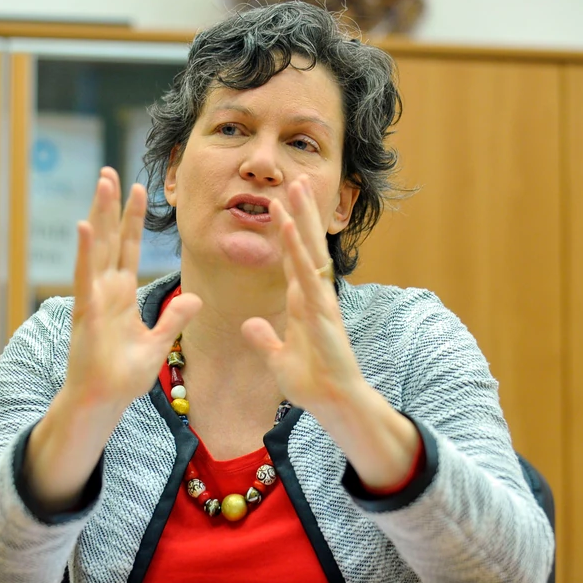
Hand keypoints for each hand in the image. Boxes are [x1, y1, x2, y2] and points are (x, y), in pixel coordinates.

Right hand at [63, 167, 201, 417]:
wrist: (102, 402)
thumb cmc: (123, 375)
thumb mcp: (158, 343)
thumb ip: (174, 317)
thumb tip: (195, 298)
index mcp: (121, 295)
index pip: (128, 249)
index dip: (132, 220)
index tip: (138, 190)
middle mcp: (105, 290)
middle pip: (110, 240)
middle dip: (112, 206)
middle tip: (111, 172)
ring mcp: (94, 299)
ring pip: (98, 249)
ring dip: (100, 215)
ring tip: (102, 184)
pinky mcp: (87, 313)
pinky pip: (86, 277)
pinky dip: (86, 252)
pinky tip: (86, 226)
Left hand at [240, 177, 363, 418]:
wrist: (333, 402)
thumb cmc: (312, 382)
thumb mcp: (278, 358)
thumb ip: (265, 339)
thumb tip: (250, 325)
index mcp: (303, 302)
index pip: (294, 259)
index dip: (287, 232)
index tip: (281, 205)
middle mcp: (314, 294)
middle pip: (305, 245)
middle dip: (300, 213)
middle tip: (295, 180)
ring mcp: (320, 300)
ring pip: (308, 251)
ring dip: (301, 218)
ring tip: (295, 187)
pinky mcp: (322, 311)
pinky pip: (307, 274)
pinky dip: (296, 249)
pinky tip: (288, 227)